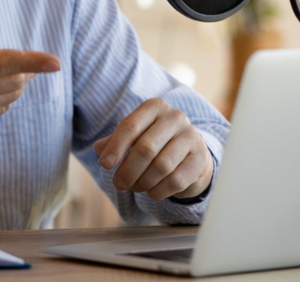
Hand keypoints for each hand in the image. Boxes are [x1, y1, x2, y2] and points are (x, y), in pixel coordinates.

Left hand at [93, 98, 212, 199]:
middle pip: (145, 148)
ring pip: (161, 166)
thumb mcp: (135, 137)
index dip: (116, 147)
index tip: (105, 164)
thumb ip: (115, 141)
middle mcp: (175, 117)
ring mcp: (191, 137)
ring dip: (143, 182)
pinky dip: (158, 190)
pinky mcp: (200, 159)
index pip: (130, 126)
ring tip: (135, 187)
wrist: (191, 155)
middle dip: (128, 170)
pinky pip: (175, 180)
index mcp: (155, 107)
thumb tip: (98, 148)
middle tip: (118, 183)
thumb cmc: (156, 143)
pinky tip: (151, 191)